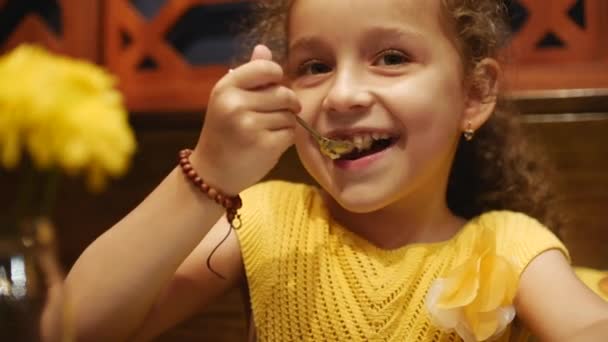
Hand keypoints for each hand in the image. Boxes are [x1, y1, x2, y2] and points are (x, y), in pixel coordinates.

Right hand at [192, 45, 299, 194]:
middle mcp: (235, 104)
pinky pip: (290, 133)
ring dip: (286, 123)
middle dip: (286, 104)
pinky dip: (286, 139)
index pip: (267, 68)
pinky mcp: (264, 146)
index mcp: (226, 87)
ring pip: (289, 115)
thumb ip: (249, 75)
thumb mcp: (229, 99)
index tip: (274, 87)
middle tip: (275, 114)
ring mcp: (249, 125)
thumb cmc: (224, 132)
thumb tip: (264, 48)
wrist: (212, 172)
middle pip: (284, 93)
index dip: (277, 77)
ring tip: (267, 130)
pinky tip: (270, 144)